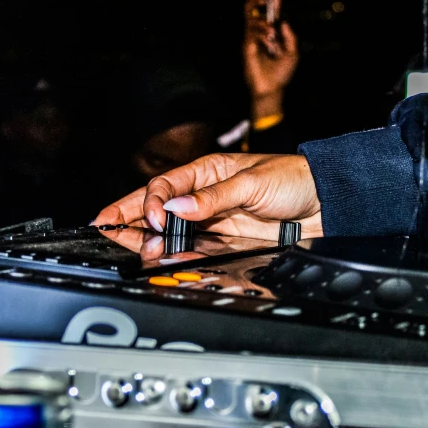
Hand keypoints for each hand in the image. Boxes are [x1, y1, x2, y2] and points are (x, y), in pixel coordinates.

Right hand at [94, 153, 322, 240]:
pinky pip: (195, 247)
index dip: (151, 201)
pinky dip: (177, 252)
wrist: (324, 202)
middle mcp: (205, 196)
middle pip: (159, 207)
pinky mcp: (226, 238)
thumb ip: (213, 198)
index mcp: (206, 172)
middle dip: (129, 217)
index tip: (153, 219)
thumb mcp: (252, 183)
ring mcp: (214, 218)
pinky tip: (161, 255)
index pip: (165, 185)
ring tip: (127, 247)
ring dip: (150, 238)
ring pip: (173, 230)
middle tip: (103, 228)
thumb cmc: (293, 179)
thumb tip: (176, 207)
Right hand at [243, 0, 298, 117]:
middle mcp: (262, 33)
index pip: (274, 11)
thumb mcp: (293, 54)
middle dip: (260, 0)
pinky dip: (261, 34)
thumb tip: (283, 22)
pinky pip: (252, 32)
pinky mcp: (247, 46)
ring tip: (271, 35)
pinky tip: (267, 42)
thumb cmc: (282, 73)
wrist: (272, 89)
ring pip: (254, 19)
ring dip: (264, 24)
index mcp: (274, 34)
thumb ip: (290, 37)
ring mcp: (253, 39)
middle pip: (257, 10)